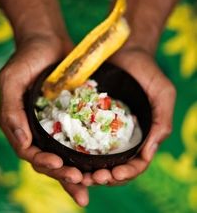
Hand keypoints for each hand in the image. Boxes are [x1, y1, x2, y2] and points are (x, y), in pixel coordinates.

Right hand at [0, 35, 88, 205]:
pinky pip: (80, 136)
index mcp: (20, 124)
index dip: (42, 162)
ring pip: (64, 153)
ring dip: (76, 170)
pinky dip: (88, 151)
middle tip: (81, 181)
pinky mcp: (71, 116)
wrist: (49, 41)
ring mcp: (55, 123)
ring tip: (93, 181)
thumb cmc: (28, 57)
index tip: (59, 165)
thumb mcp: (12, 79)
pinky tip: (101, 161)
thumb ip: (11, 110)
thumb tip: (22, 143)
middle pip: (47, 159)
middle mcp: (37, 128)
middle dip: (62, 173)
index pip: (28, 152)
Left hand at [81, 48, 175, 185]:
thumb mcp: (163, 93)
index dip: (126, 173)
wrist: (125, 52)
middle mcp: (123, 136)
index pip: (136, 164)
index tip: (112, 174)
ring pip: (97, 158)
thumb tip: (149, 153)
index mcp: (142, 135)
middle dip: (105, 176)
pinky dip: (77, 150)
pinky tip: (67, 154)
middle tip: (91, 178)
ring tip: (77, 173)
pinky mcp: (91, 117)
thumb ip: (162, 121)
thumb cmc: (146, 71)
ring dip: (88, 170)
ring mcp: (106, 128)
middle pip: (115, 166)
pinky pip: (83, 137)